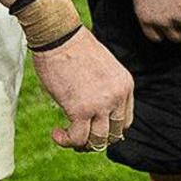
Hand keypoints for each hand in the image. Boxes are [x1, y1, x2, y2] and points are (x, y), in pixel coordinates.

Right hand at [36, 27, 136, 148]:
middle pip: (114, 134)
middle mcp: (117, 97)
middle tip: (78, 136)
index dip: (109, 130)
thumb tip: (94, 108)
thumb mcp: (101, 68)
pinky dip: (66, 140)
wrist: (60, 36)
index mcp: (125, 85)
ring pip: (97, 141)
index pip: (125, 120)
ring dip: (81, 144)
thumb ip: (104, 88)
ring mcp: (101, 105)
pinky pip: (77, 138)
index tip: (92, 128)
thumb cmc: (74, 47)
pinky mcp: (80, 110)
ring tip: (66, 136)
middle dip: (96, 140)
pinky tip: (56, 133)